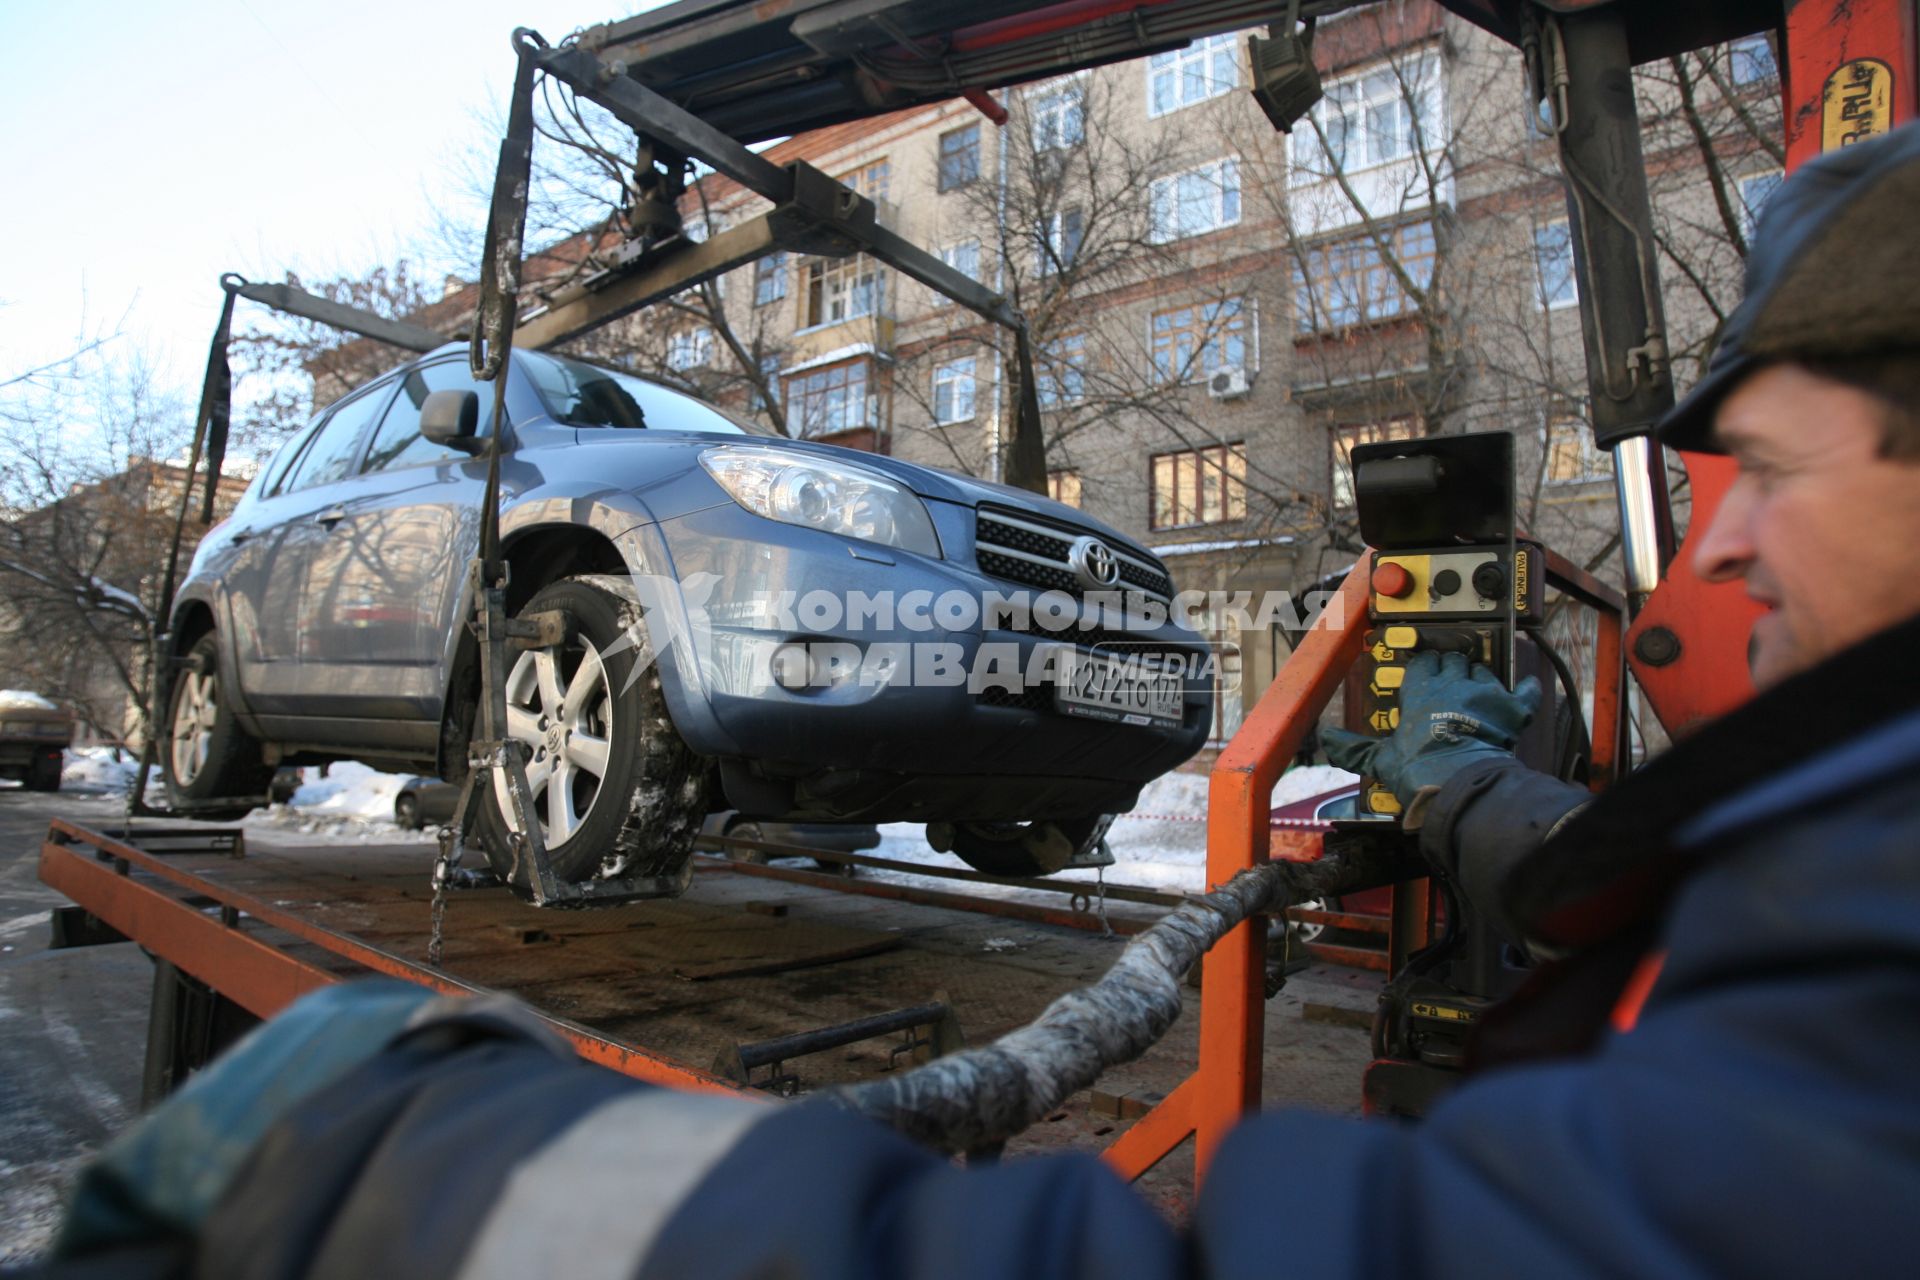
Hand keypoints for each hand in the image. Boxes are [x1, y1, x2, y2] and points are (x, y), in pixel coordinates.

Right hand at [1322, 651, 1541, 808]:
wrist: (1459, 782)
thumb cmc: (1419, 768)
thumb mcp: (1381, 759)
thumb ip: (1357, 748)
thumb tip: (1328, 742)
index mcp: (1420, 690)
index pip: (1422, 663)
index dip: (1424, 667)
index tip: (1423, 671)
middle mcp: (1453, 683)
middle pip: (1454, 659)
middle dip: (1452, 665)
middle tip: (1449, 677)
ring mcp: (1485, 693)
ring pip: (1484, 670)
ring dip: (1481, 676)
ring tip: (1478, 687)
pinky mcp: (1512, 708)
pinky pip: (1525, 691)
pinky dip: (1526, 690)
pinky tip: (1526, 688)